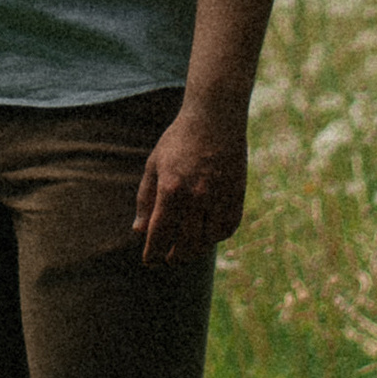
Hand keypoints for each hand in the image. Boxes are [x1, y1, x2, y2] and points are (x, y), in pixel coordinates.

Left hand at [132, 107, 248, 265]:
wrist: (215, 117)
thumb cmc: (179, 140)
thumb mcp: (154, 164)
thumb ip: (145, 199)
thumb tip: (139, 231)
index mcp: (172, 189)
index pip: (160, 235)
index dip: (152, 253)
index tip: (149, 260)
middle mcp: (197, 197)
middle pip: (186, 245)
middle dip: (175, 257)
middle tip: (168, 259)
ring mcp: (219, 197)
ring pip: (208, 240)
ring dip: (196, 250)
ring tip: (187, 250)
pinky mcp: (237, 194)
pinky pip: (228, 227)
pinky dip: (217, 236)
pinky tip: (208, 235)